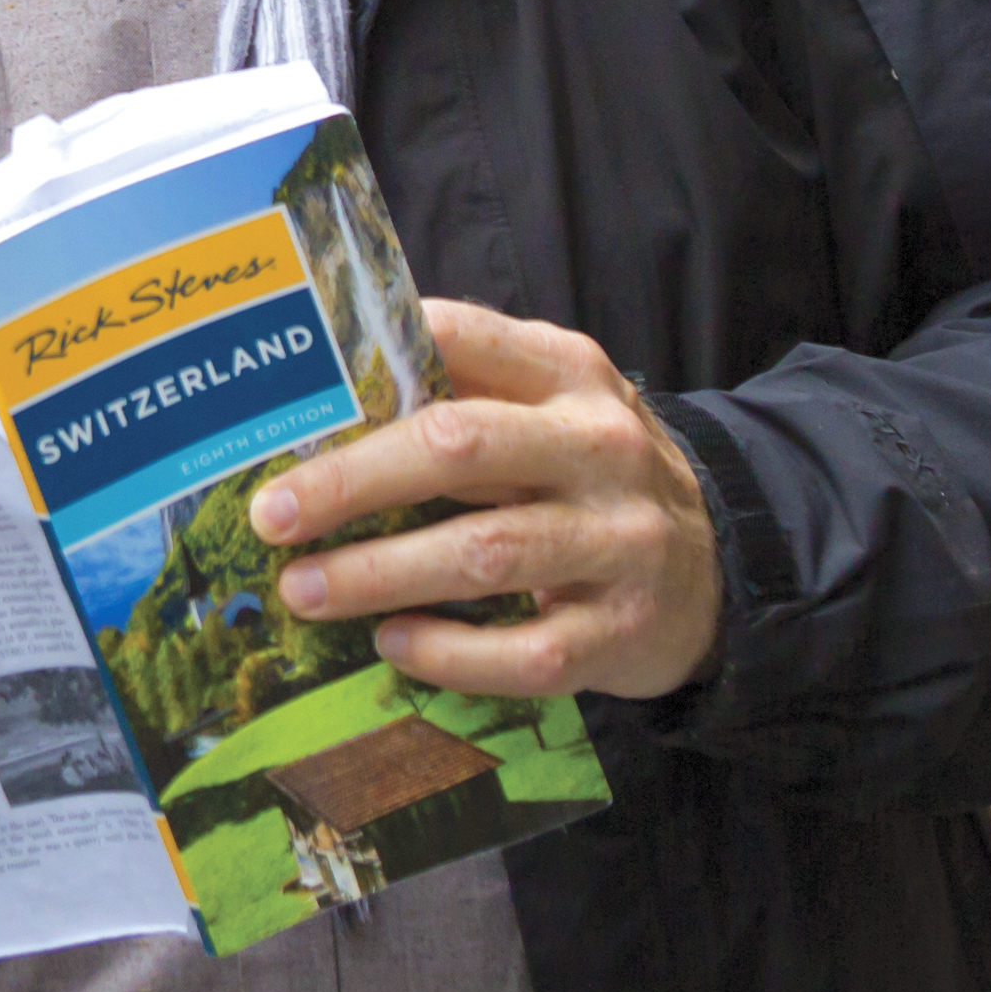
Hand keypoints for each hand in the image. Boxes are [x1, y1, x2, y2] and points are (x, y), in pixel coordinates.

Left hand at [247, 300, 719, 704]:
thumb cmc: (592, 479)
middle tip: (271, 516)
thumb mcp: (551, 409)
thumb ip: (463, 392)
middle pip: (460, 448)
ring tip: (304, 590)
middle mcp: (599, 447)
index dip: (372, 364)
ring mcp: (618, 541)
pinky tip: (393, 646)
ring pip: (483, 553)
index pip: (461, 339)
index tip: (290, 402)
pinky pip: (524, 650)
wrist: (719, 568)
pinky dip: (449, 652)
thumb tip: (320, 401)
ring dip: (379, 575)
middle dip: (352, 481)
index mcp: (569, 373)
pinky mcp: (621, 631)